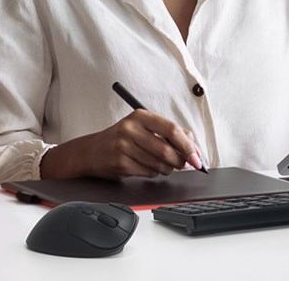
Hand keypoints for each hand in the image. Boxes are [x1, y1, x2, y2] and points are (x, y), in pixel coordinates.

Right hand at [41, 109, 203, 179]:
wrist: (91, 151)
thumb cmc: (122, 138)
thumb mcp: (143, 128)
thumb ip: (169, 133)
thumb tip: (193, 146)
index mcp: (140, 116)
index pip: (171, 129)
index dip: (187, 145)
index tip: (197, 157)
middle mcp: (130, 129)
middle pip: (167, 149)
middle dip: (180, 161)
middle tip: (184, 164)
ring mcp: (123, 146)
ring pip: (159, 164)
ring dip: (167, 168)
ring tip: (162, 165)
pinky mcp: (120, 163)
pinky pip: (148, 172)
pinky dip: (153, 172)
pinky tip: (146, 167)